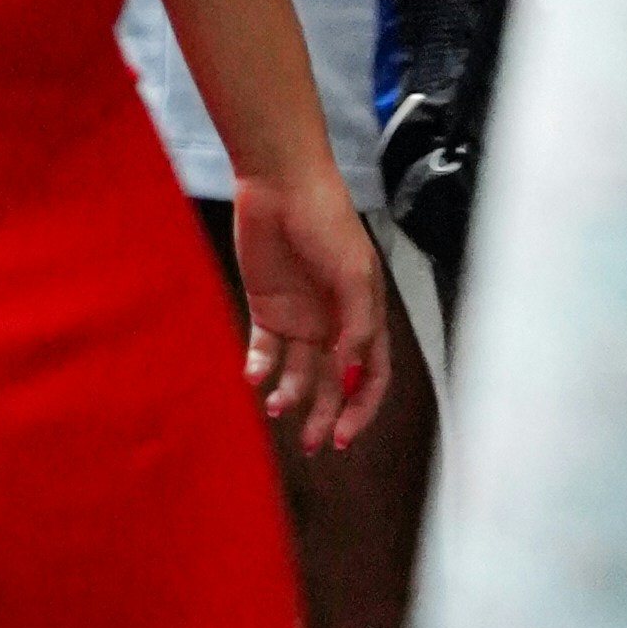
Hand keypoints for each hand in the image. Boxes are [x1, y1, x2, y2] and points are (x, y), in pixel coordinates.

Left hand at [234, 160, 388, 452]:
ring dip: (291, 396)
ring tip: (277, 406)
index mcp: (365, 315)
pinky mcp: (267, 307)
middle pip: (335, 383)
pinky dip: (260, 367)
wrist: (280, 183)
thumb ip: (357, 328)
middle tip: (312, 443)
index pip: (372, 375)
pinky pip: (265, 349)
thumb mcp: (354, 275)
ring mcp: (301, 316)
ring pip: (300, 373)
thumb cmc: (327, 221)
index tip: (345, 435)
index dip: (363, 408)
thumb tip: (350, 377)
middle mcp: (335, 322)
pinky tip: (254, 376)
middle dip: (326, 416)